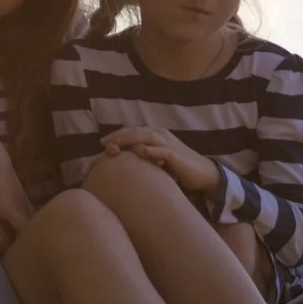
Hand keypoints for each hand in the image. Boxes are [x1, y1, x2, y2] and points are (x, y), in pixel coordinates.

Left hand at [102, 125, 221, 195]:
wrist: (202, 173)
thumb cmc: (175, 167)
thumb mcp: (155, 159)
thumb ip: (140, 156)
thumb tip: (120, 162)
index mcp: (153, 134)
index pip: (131, 130)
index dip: (115, 136)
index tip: (100, 145)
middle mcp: (159, 135)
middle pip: (135, 131)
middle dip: (117, 137)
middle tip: (102, 144)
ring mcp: (168, 143)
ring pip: (146, 137)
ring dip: (129, 140)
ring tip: (114, 146)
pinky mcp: (176, 155)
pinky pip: (163, 151)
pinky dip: (152, 151)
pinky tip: (142, 152)